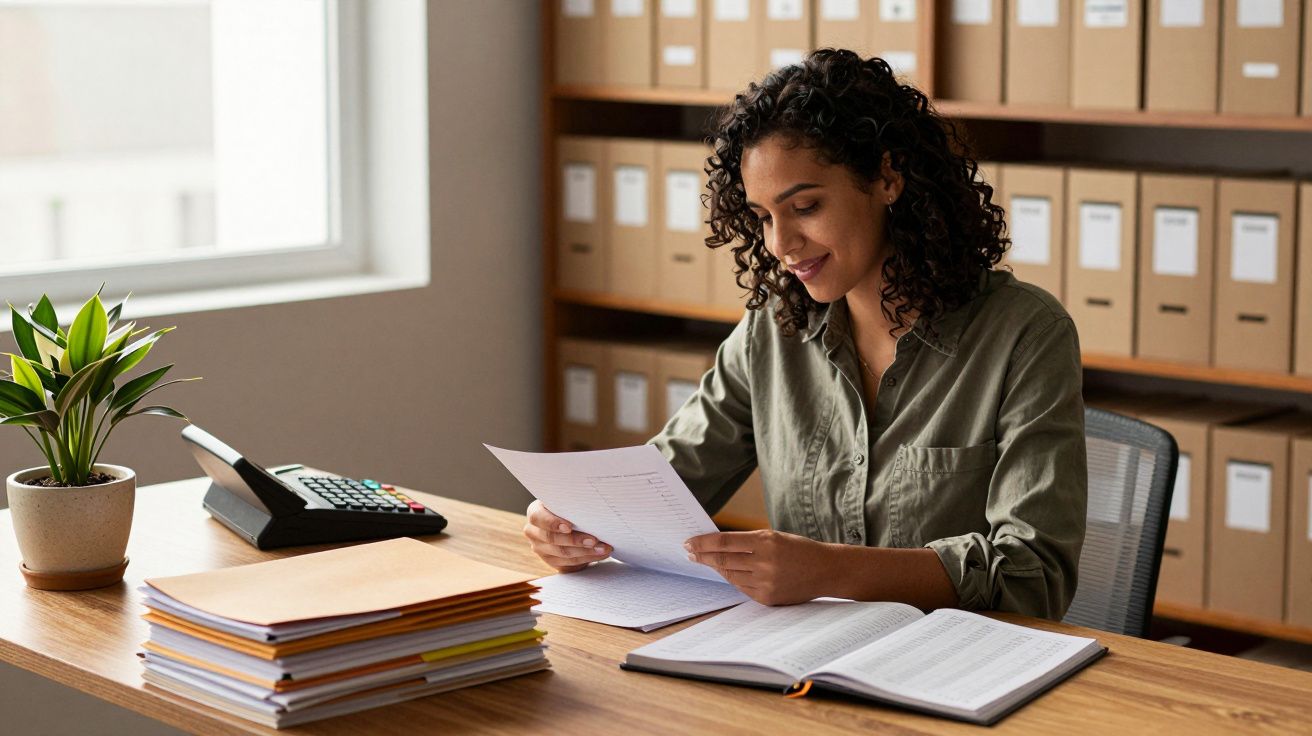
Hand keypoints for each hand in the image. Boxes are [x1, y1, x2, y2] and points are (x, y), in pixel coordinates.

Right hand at [523, 499, 611, 572]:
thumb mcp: (567, 502)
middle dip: (576, 541)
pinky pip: (569, 564)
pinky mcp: (552, 561)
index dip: (553, 523)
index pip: (538, 518)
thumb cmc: (569, 507)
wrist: (570, 519)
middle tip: (594, 540)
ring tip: (603, 548)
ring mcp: (541, 549)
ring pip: (562, 554)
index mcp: (535, 513)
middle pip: (552, 539)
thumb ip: (571, 504)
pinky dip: (587, 559)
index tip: (569, 527)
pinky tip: (599, 554)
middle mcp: (534, 532)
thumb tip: (591, 507)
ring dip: (585, 552)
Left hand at [685, 530, 833, 605]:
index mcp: (766, 541)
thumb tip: (717, 545)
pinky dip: (733, 579)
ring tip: (705, 561)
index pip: (724, 542)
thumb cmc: (799, 550)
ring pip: (730, 575)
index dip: (703, 543)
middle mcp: (764, 562)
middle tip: (690, 552)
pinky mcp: (767, 598)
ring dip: (716, 568)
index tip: (689, 542)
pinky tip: (727, 573)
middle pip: (722, 560)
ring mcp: (765, 582)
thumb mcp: (774, 537)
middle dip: (703, 556)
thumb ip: (748, 542)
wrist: (826, 571)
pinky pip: (742, 588)